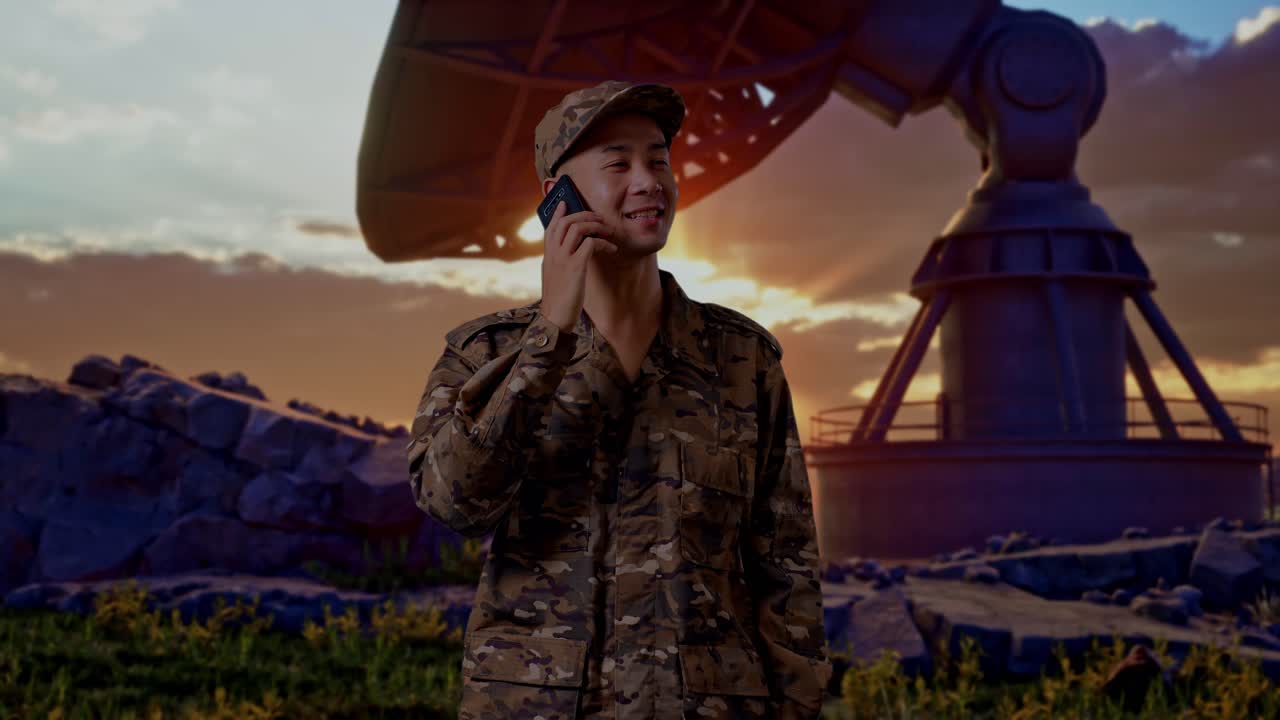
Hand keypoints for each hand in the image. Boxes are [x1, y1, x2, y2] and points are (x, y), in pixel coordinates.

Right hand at [540, 200, 617, 331]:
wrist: (555, 318)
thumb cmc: (558, 301)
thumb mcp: (556, 278)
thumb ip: (560, 263)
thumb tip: (571, 255)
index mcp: (547, 256)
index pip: (550, 227)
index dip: (558, 213)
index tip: (565, 202)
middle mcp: (553, 254)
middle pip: (565, 222)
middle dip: (584, 215)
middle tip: (599, 218)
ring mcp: (563, 259)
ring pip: (577, 228)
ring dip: (595, 225)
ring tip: (608, 231)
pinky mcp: (575, 266)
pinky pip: (590, 243)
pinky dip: (603, 242)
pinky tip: (612, 248)